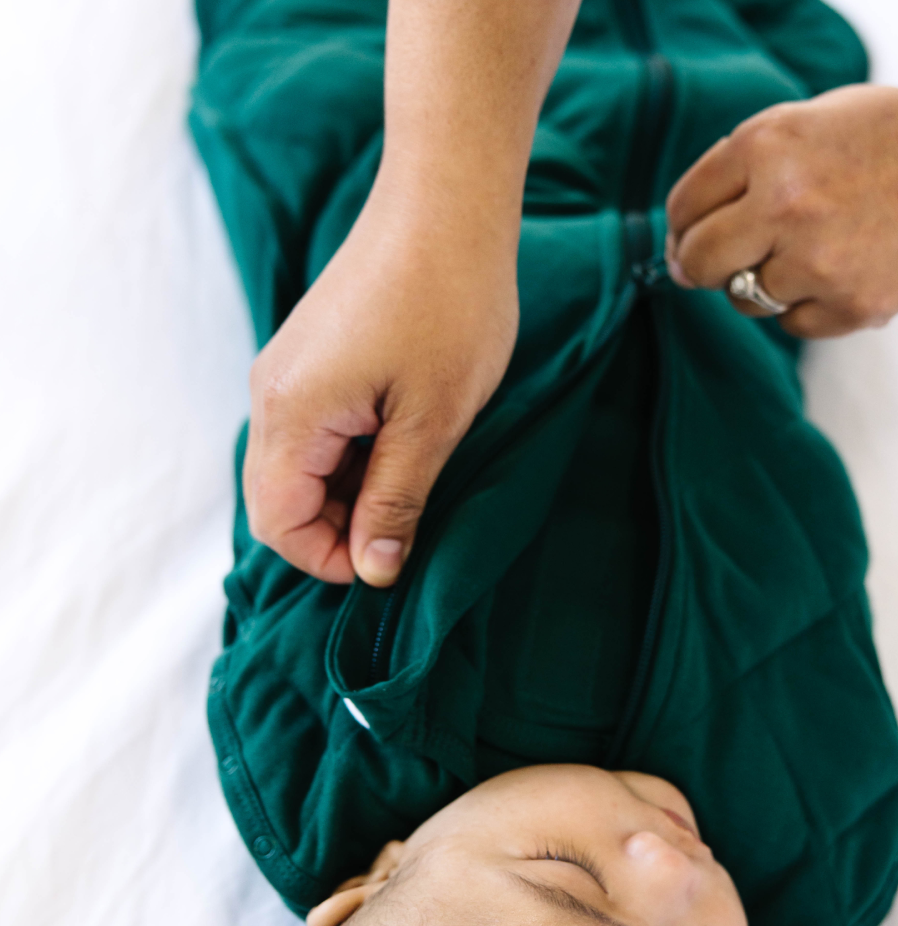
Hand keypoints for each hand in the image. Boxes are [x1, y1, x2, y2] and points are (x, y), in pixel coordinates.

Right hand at [245, 186, 518, 587]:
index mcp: (289, 413)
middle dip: (344, 525)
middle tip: (415, 516)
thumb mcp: (431, 422)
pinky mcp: (314, 359)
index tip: (393, 556)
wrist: (448, 206)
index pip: (278, 523)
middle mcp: (271, 394)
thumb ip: (394, 501)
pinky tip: (409, 437)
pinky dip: (359, 454)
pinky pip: (321, 432)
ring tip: (420, 468)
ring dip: (357, 489)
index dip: (331, 558)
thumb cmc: (449, 308)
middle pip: (284, 499)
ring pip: (305, 468)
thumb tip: (373, 571)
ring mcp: (290, 373)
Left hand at [665, 84, 897, 338]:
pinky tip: (839, 270)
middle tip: (721, 261)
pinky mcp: (850, 306)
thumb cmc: (877, 140)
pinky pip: (792, 322)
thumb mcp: (799, 126)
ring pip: (744, 299)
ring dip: (761, 282)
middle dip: (700, 265)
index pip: (684, 207)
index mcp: (766, 147)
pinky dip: (806, 304)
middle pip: (699, 263)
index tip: (690, 236)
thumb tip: (679, 253)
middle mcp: (786, 205)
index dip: (680, 227)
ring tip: (806, 250)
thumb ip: (735, 174)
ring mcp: (818, 261)